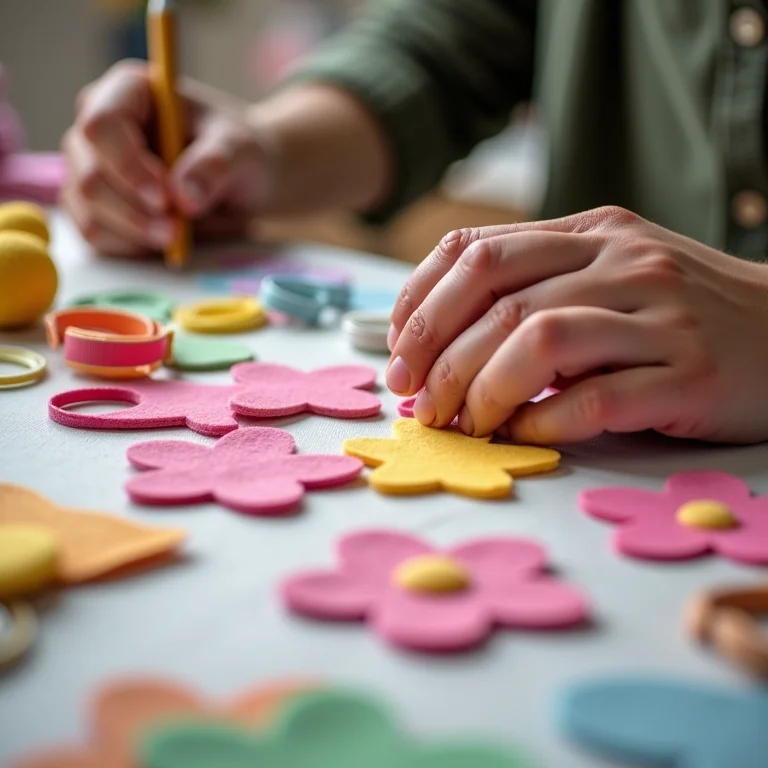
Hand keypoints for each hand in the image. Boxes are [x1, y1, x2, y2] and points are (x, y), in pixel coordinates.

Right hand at [61, 60, 270, 257]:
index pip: (102, 124)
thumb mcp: (241, 150)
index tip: (165, 198)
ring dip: (131, 230)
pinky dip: (126, 244)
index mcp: (130, 91)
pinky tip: (159, 240)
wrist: (243, 183)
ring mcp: (93, 166)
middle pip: (90, 173)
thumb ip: (214, 164)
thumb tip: (183, 196)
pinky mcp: (97, 205)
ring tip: (174, 236)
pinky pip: (94, 232)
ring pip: (87, 207)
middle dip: (133, 209)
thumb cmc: (239, 153)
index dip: (128, 166)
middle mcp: (101, 127)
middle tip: (176, 229)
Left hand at [386, 206, 767, 444]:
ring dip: (482, 388)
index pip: (477, 250)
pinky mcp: (690, 373)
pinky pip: (597, 396)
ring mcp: (660, 314)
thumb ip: (539, 290)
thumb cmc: (684, 314)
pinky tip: (524, 431)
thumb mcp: (610, 277)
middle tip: (417, 397)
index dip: (420, 300)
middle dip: (435, 351)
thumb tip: (444, 341)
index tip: (398, 347)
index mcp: (592, 231)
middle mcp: (622, 261)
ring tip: (463, 422)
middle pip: (495, 295)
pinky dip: (545, 418)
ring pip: (538, 338)